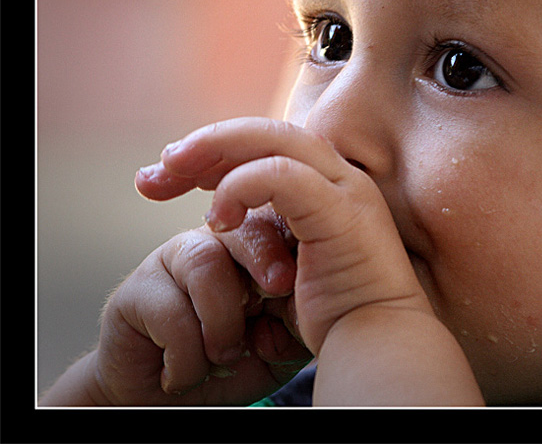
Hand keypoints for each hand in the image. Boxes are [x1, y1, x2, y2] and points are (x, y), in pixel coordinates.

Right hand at [60, 205, 310, 405]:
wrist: (170, 403)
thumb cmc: (233, 365)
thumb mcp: (281, 347)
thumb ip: (299, 320)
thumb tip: (315, 300)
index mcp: (259, 251)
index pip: (283, 225)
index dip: (297, 237)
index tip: (308, 267)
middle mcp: (218, 244)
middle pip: (245, 227)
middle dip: (264, 255)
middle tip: (278, 286)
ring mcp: (175, 261)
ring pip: (207, 263)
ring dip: (223, 322)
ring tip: (223, 357)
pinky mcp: (137, 288)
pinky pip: (171, 310)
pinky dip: (187, 355)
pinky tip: (183, 373)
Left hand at [135, 117, 432, 357]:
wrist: (377, 344)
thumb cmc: (334, 314)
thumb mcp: (287, 264)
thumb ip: (264, 234)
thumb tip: (215, 221)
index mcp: (329, 185)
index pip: (267, 146)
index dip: (214, 152)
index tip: (164, 178)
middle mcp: (340, 176)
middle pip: (265, 132)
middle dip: (204, 144)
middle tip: (154, 171)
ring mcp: (345, 189)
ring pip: (273, 138)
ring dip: (214, 149)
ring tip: (170, 172)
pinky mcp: (341, 210)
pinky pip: (282, 175)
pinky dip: (241, 187)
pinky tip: (217, 218)